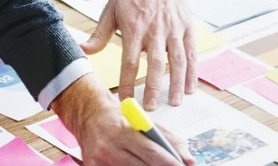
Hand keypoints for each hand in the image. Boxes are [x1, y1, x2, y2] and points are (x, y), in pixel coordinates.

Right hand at [51, 74, 194, 164]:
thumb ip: (169, 139)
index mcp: (122, 131)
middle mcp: (109, 147)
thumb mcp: (144, 121)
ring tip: (151, 164)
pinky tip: (135, 164)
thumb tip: (189, 160)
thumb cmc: (119, 118)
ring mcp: (99, 161)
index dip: (170, 163)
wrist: (88, 116)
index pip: (151, 152)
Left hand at [82, 0, 195, 110]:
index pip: (130, 61)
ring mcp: (173, 29)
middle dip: (154, 88)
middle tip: (151, 108)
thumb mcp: (110, 10)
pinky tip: (189, 87)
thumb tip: (82, 50)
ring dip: (176, 84)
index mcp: (134, 28)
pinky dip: (192, 71)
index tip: (125, 99)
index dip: (128, 82)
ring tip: (173, 102)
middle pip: (156, 65)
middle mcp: (155, 30)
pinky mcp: (187, 27)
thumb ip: (99, 34)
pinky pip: (191, 53)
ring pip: (177, 61)